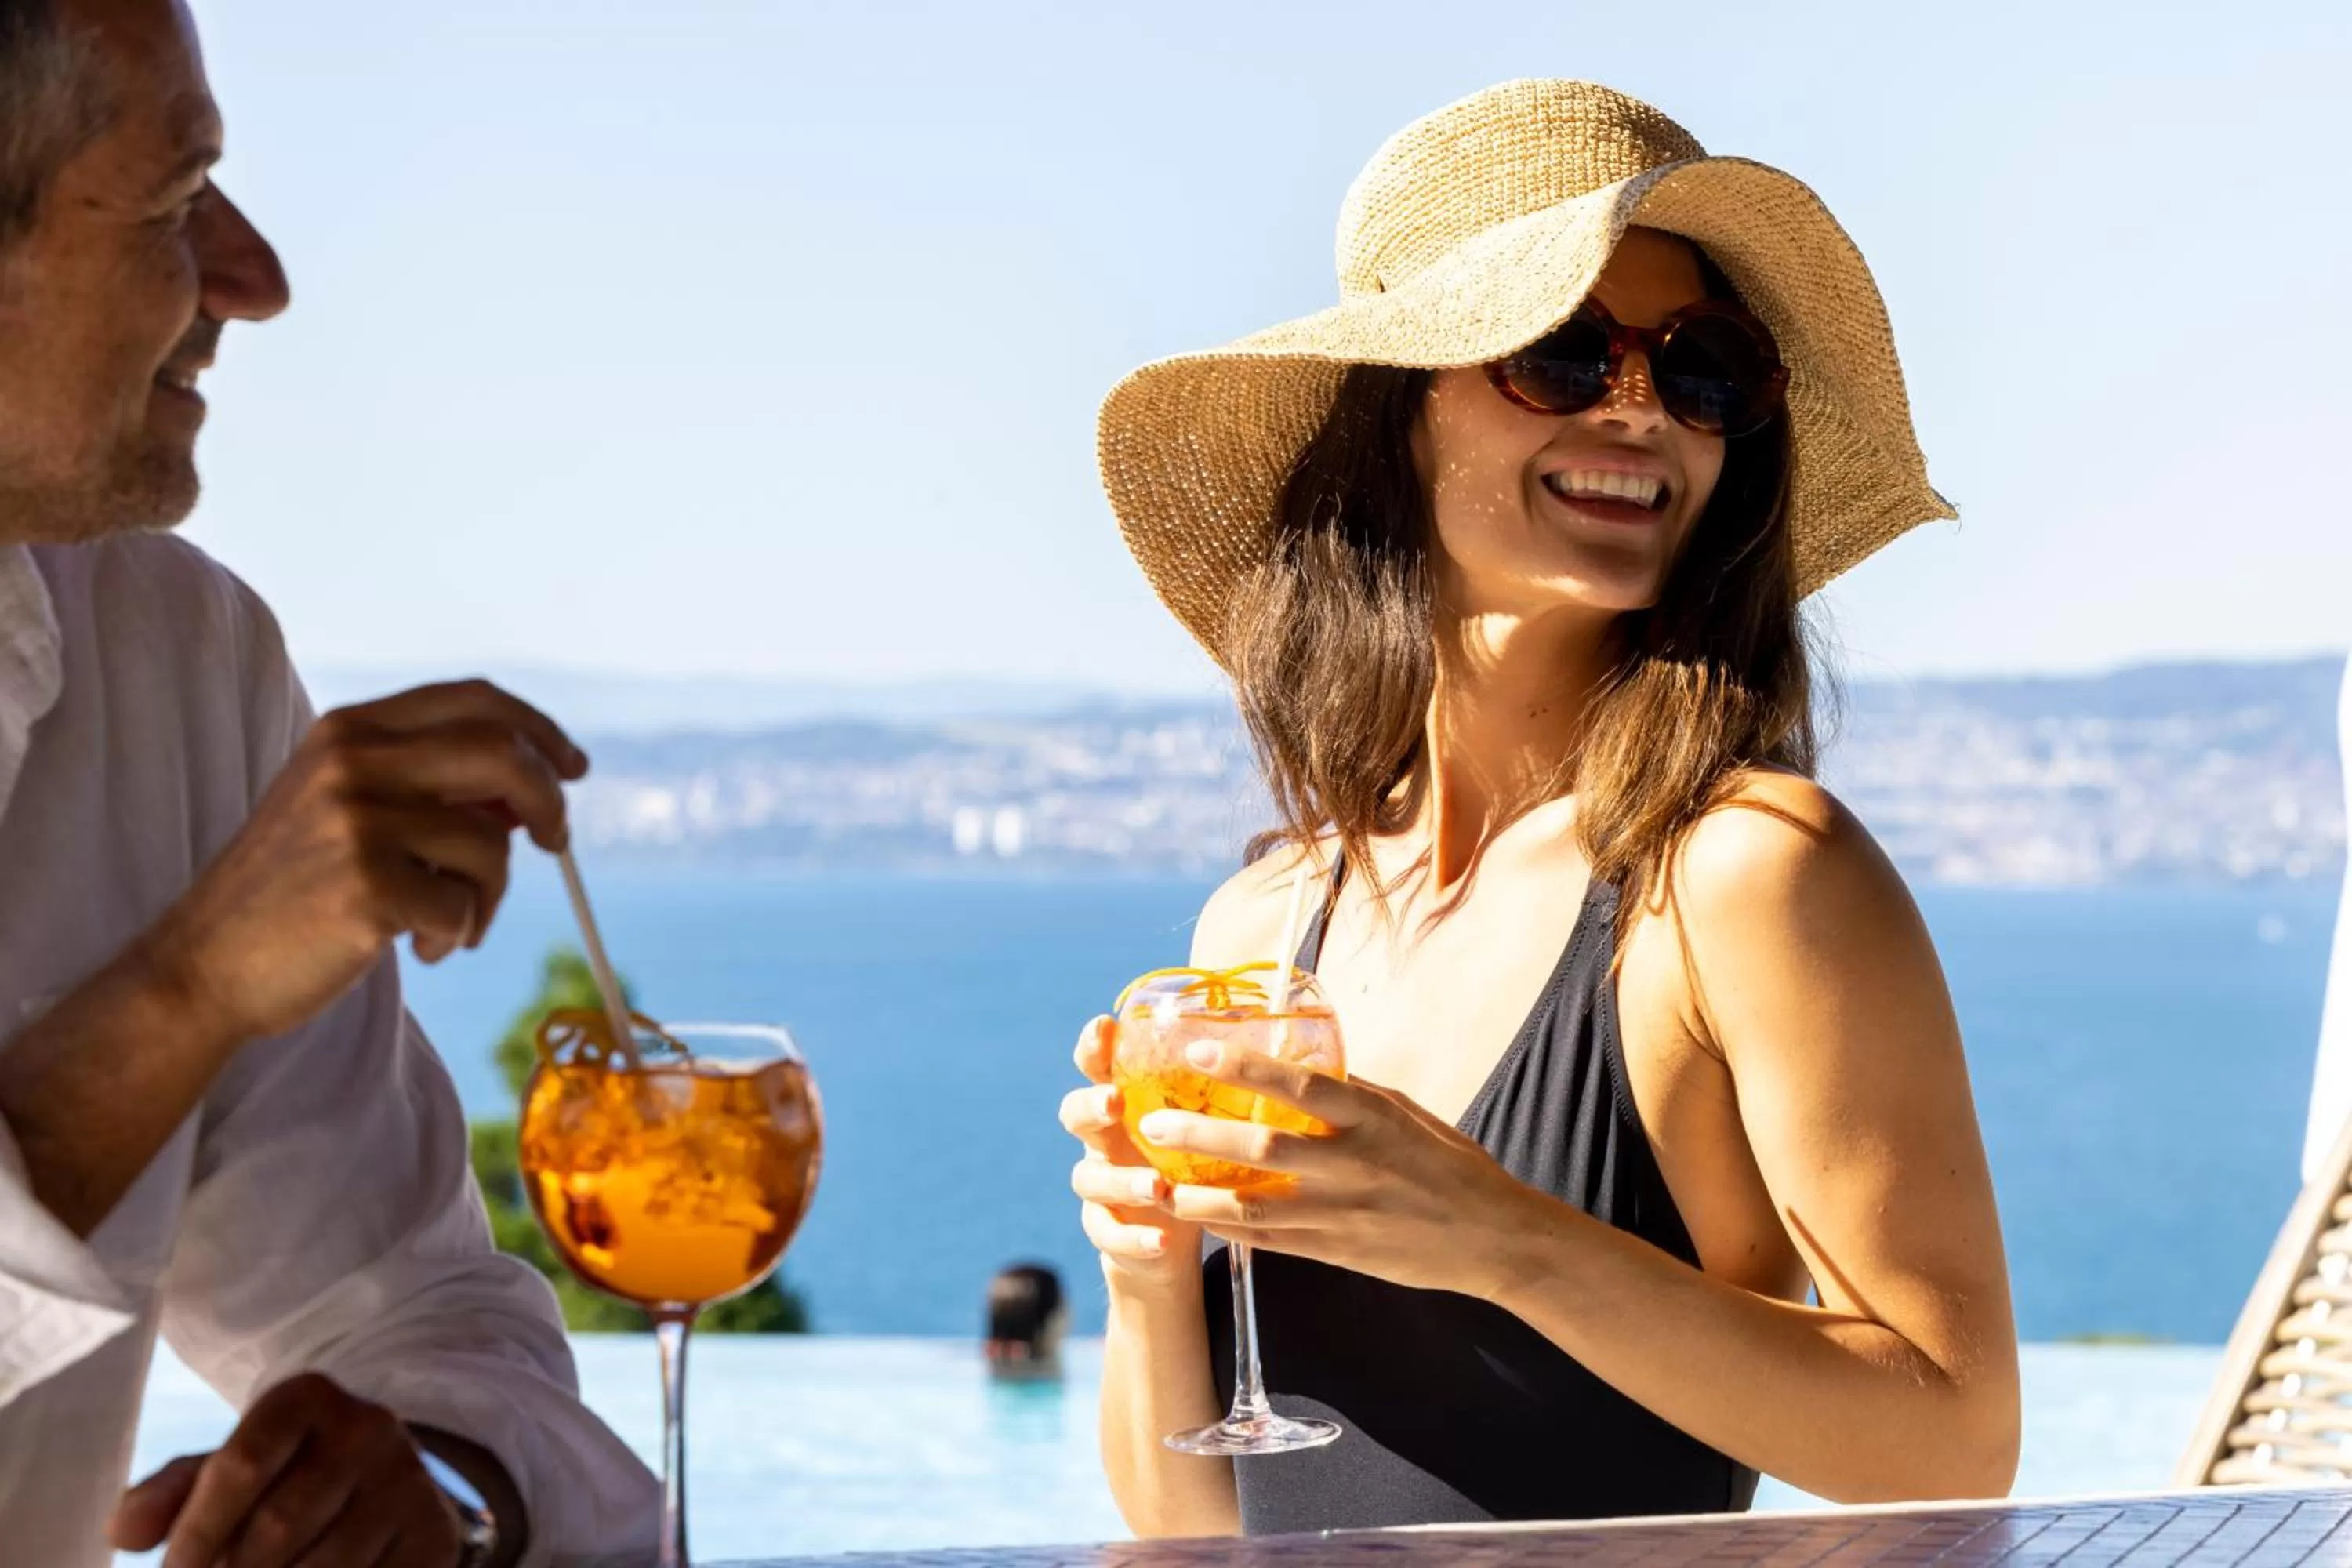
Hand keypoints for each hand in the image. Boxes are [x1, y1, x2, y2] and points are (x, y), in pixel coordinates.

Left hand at [108, 1373, 465, 1567]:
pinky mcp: (435, 1534)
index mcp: (308, 1397)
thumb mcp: (229, 1470)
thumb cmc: (284, 1479)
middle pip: (278, 1526)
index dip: (198, 1532)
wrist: (383, 1488)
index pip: (241, 1465)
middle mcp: (369, 1428)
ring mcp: (409, 1482)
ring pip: (323, 1566)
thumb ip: (170, 1493)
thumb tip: (123, 1531)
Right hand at [138, 679, 586, 1048]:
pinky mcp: (367, 888)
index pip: (475, 700)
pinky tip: (415, 948)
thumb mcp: (346, 808)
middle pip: (504, 756)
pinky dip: (458, 937)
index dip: (539, 730)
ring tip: (446, 922)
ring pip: (492, 845)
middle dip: (549, 802)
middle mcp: (352, 761)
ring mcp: (356, 822)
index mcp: (351, 729)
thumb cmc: (295, 891)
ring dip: (489, 895)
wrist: (204, 966)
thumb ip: (430, 784)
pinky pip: (464, 909)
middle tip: (556, 844)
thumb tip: (536, 787)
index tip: (573, 766)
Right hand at [1061, 1016, 1200, 1289]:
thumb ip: (1217, 1092)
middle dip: (1092, 1104)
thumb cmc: (1189, 1164)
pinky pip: (1108, 1234)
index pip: (1098, 1067)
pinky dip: (1134, 1238)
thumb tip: (1280, 1043)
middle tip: (1116, 1101)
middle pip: (1077, 1114)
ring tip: (1156, 1186)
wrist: (1164, 1237)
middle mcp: (1102, 1140)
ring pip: (1089, 1178)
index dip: (1094, 1047)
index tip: (1105, 1025)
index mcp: (1124, 1105)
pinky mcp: (1106, 1230)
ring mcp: (1099, 1186)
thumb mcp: (1199, 1125)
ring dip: (1122, 1180)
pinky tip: (1160, 1240)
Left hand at [1138, 1040, 1553, 1295]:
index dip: (1246, 1066)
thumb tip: (1301, 1065)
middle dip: (1200, 1134)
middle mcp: (1352, 1163)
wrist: (1492, 1237)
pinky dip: (1228, 1229)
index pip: (1301, 1085)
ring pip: (1253, 1204)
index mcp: (1371, 1118)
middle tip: (1154, 1123)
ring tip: (1154, 1183)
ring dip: (1198, 1193)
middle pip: (1261, 1145)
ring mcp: (1342, 1212)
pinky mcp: (1337, 1251)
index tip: (1198, 1051)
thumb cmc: (1450, 1165)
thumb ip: (1353, 1093)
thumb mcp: (1407, 1113)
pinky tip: (1197, 1216)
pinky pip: (1270, 1242)